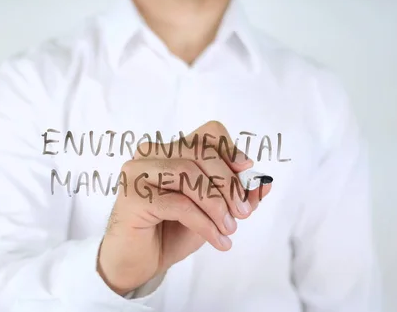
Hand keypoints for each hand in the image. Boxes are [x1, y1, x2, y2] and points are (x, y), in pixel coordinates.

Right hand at [97, 121, 272, 294]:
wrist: (138, 262)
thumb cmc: (171, 231)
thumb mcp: (212, 211)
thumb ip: (235, 195)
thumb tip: (264, 183)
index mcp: (169, 150)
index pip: (206, 134)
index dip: (230, 150)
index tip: (246, 171)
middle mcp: (150, 154)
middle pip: (200, 151)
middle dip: (228, 182)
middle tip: (243, 212)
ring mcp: (137, 172)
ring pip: (189, 173)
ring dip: (217, 205)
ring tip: (229, 229)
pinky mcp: (132, 195)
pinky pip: (179, 203)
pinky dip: (205, 223)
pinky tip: (218, 240)